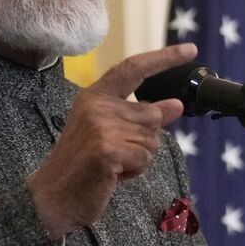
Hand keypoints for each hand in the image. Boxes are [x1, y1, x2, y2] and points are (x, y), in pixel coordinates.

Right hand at [27, 44, 194, 236]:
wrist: (53, 196)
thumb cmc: (85, 165)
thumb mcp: (113, 133)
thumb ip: (142, 117)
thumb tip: (176, 105)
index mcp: (95, 96)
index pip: (134, 68)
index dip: (164, 58)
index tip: (191, 49)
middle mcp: (97, 105)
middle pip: (153, 116)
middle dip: (145, 140)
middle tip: (116, 154)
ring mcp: (100, 126)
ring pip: (152, 140)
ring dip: (139, 158)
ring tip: (111, 164)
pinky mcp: (107, 149)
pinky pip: (144, 158)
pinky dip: (134, 171)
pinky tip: (111, 174)